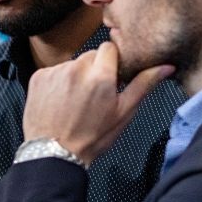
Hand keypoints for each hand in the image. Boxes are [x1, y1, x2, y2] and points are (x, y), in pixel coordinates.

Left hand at [22, 43, 173, 165]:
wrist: (53, 153)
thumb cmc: (90, 138)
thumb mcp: (123, 113)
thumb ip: (143, 85)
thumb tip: (164, 67)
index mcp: (101, 76)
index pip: (110, 47)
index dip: (112, 62)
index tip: (111, 76)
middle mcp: (76, 69)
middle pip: (90, 56)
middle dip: (94, 70)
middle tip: (93, 94)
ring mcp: (54, 72)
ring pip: (71, 64)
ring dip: (75, 76)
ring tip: (74, 102)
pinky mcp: (38, 78)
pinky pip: (53, 72)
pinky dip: (57, 82)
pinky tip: (59, 102)